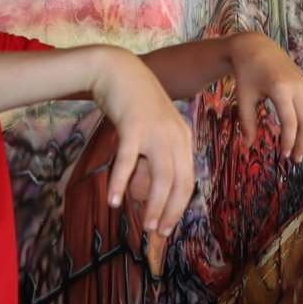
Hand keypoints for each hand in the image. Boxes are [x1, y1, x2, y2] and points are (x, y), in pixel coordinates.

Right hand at [89, 49, 196, 232]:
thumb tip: (148, 191)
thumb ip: (154, 157)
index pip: (188, 181)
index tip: (169, 226)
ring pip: (161, 177)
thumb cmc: (135, 105)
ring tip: (146, 224)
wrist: (119, 71)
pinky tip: (114, 200)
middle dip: (171, 211)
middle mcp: (175, 137)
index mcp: (184, 139)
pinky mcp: (133, 126)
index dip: (179, 207)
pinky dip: (120, 182)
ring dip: (154, 204)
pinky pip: (128, 161)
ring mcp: (156, 131)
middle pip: (179, 183)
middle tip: (159, 232)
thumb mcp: (154, 130)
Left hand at [228, 33, 302, 161]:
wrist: (256, 47)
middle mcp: (297, 86)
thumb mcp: (243, 97)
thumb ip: (247, 121)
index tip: (283, 155)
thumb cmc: (247, 73)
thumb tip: (247, 145)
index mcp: (280, 89)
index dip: (289, 141)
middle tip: (297, 159)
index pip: (290, 122)